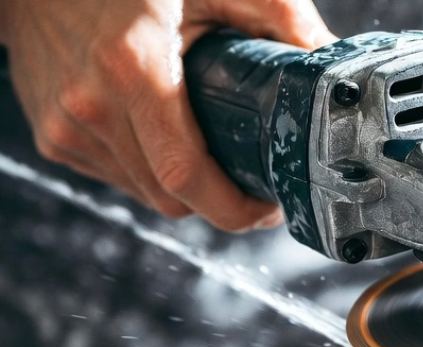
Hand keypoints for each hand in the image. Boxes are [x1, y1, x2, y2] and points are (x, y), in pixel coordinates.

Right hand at [0, 0, 334, 229]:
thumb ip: (279, 17)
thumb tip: (328, 72)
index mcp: (131, 67)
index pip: (188, 180)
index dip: (235, 210)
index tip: (265, 209)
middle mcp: (90, 105)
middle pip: (170, 199)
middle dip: (216, 201)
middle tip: (249, 182)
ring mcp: (64, 124)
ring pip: (144, 193)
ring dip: (180, 185)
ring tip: (203, 145)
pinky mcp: (51, 134)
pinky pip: (117, 176)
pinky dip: (145, 167)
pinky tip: (157, 131)